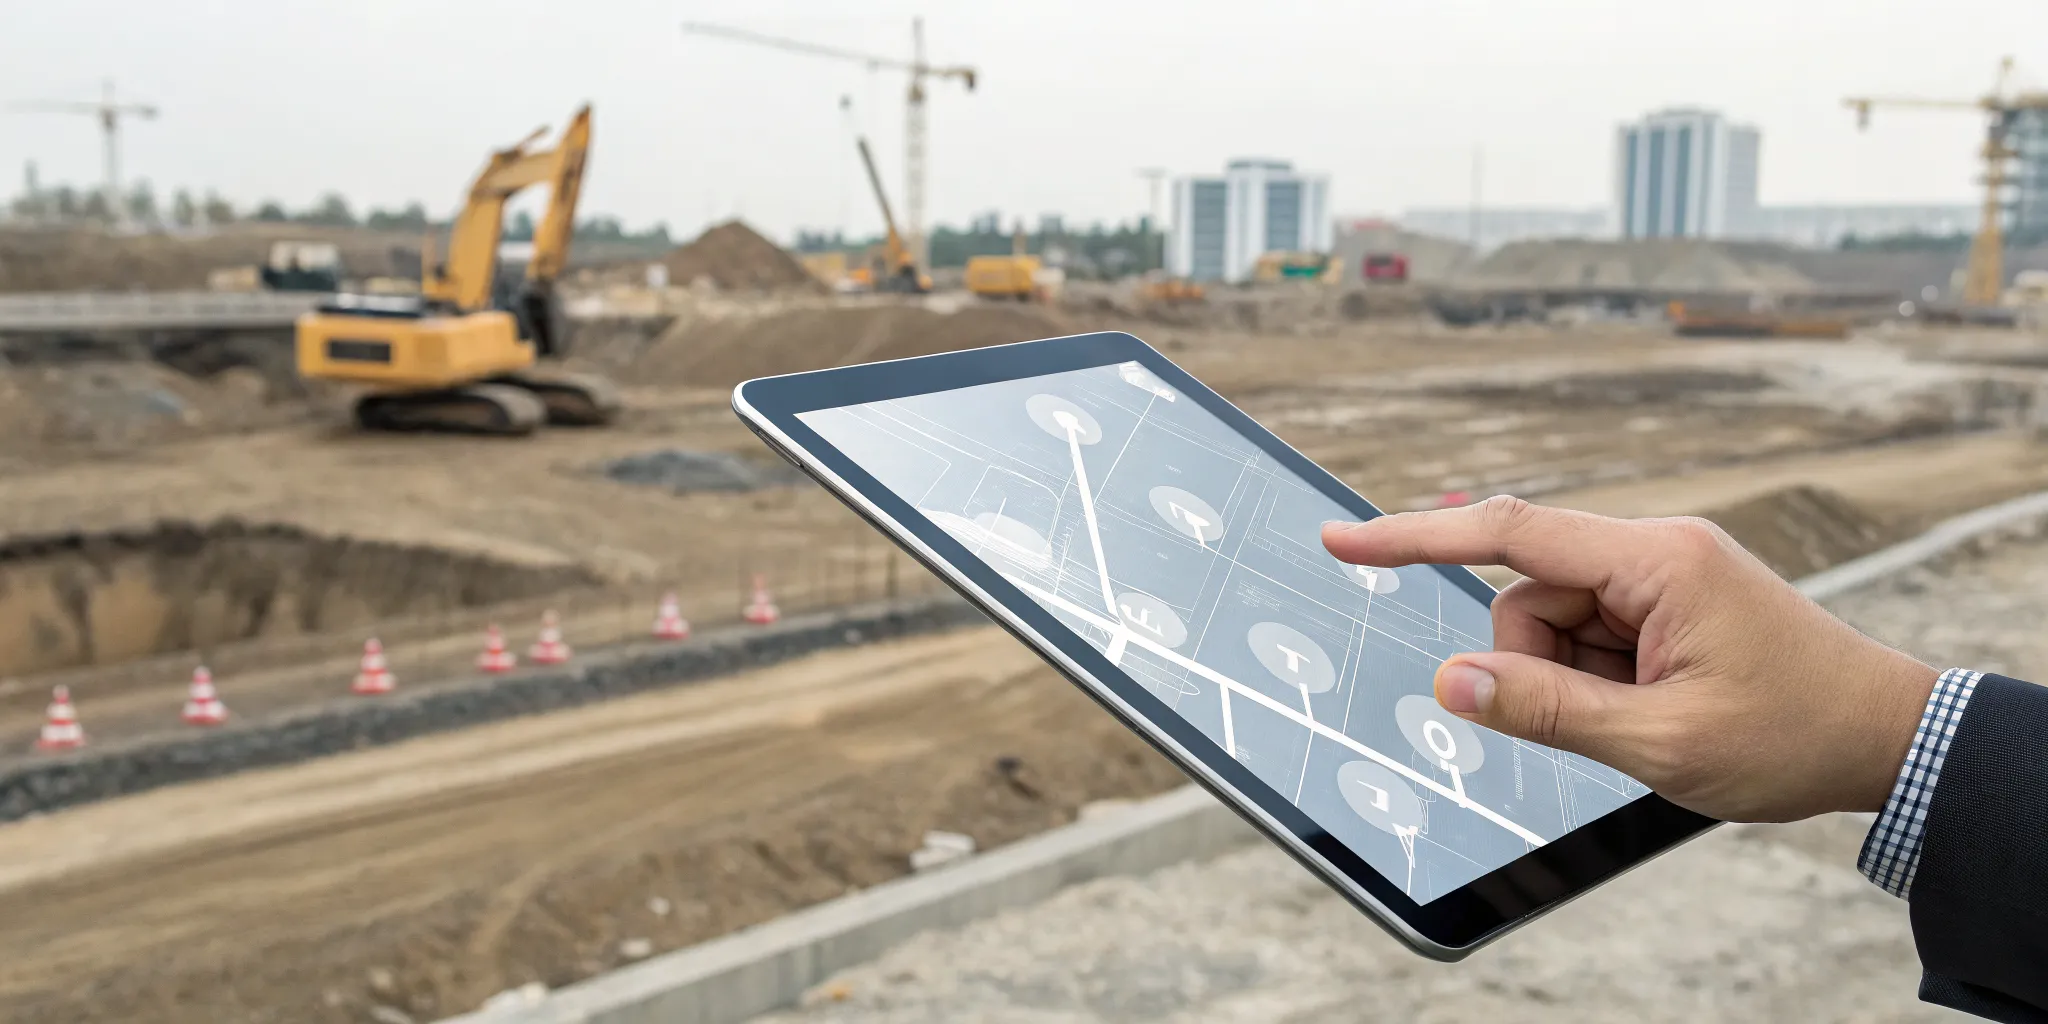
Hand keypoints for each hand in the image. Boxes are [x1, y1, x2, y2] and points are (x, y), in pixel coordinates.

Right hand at [1321, 497, 1937, 821]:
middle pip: (1529, 597)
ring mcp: (1662, 573)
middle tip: (1611, 722)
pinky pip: (1589, 635)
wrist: (1889, 740)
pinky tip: (1656, 703)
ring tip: (1647, 716)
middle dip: (1539, 665)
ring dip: (1573, 679)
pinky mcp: (1667, 600)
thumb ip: (1545, 709)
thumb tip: (1452, 683)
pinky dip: (1600, 678)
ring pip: (1552, 622)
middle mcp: (1655, 549)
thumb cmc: (1794, 736)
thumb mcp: (1660, 741)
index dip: (1415, 537)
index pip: (1509, 532)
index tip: (1344, 541)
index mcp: (1657, 560)